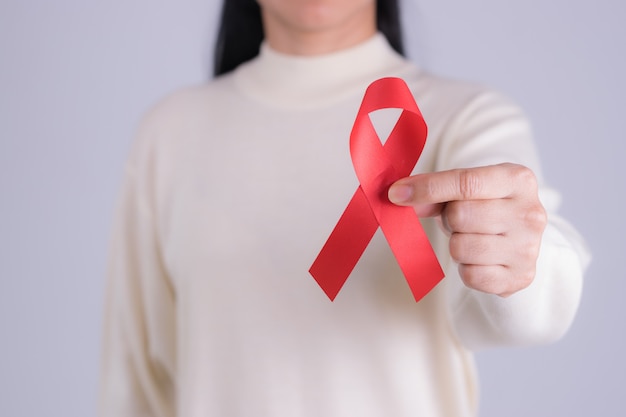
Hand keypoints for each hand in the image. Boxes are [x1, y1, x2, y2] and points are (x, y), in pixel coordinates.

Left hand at [388, 163, 546, 296]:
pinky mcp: (520, 277)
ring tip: (471, 238)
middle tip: (460, 221)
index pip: (466, 181)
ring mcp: (528, 248)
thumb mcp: (465, 190)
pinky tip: (479, 258)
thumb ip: (434, 191)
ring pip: (461, 247)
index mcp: (518, 179)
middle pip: (460, 216)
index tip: (397, 194)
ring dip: (456, 244)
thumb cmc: (486, 208)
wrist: (518, 239)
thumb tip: (401, 196)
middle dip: (449, 219)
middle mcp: (530, 212)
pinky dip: (466, 269)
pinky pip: (470, 275)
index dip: (427, 188)